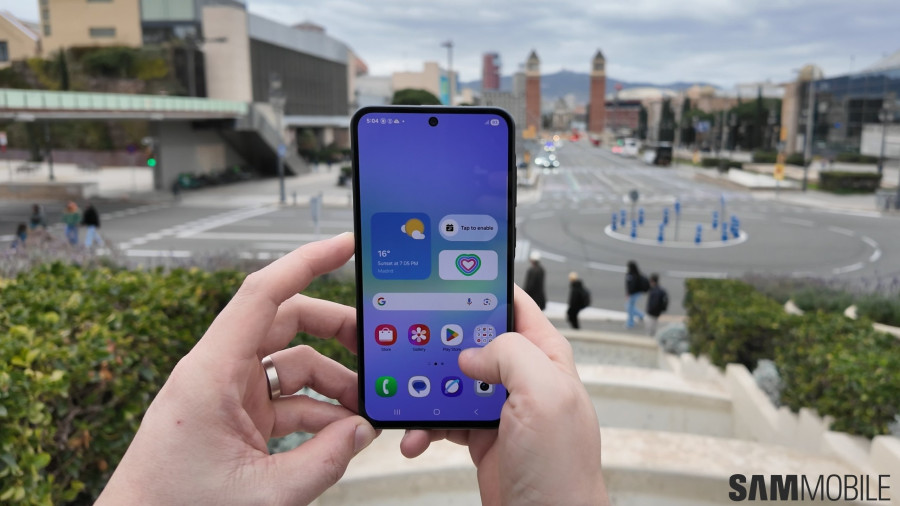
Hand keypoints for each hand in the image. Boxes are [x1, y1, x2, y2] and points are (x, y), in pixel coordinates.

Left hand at [97, 233, 375, 505]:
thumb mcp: (265, 494)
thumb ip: (325, 461)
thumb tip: (363, 431)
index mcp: (212, 373)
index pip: (263, 294)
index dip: (307, 261)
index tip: (345, 245)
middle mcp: (218, 373)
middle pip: (287, 324)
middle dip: (337, 331)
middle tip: (375, 344)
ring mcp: (227, 394)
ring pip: (292, 364)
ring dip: (334, 382)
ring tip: (366, 408)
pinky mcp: (234, 417)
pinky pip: (286, 399)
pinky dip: (318, 411)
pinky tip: (343, 432)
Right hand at [400, 285, 608, 504]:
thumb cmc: (561, 470)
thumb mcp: (543, 396)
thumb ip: (511, 355)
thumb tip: (473, 351)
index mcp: (547, 360)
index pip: (517, 308)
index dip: (486, 291)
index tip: (451, 282)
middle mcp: (525, 381)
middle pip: (477, 343)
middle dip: (444, 344)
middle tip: (415, 343)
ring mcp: (502, 411)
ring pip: (455, 383)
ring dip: (427, 393)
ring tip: (408, 400)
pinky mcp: (482, 439)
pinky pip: (446, 421)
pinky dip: (426, 428)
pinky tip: (415, 437)